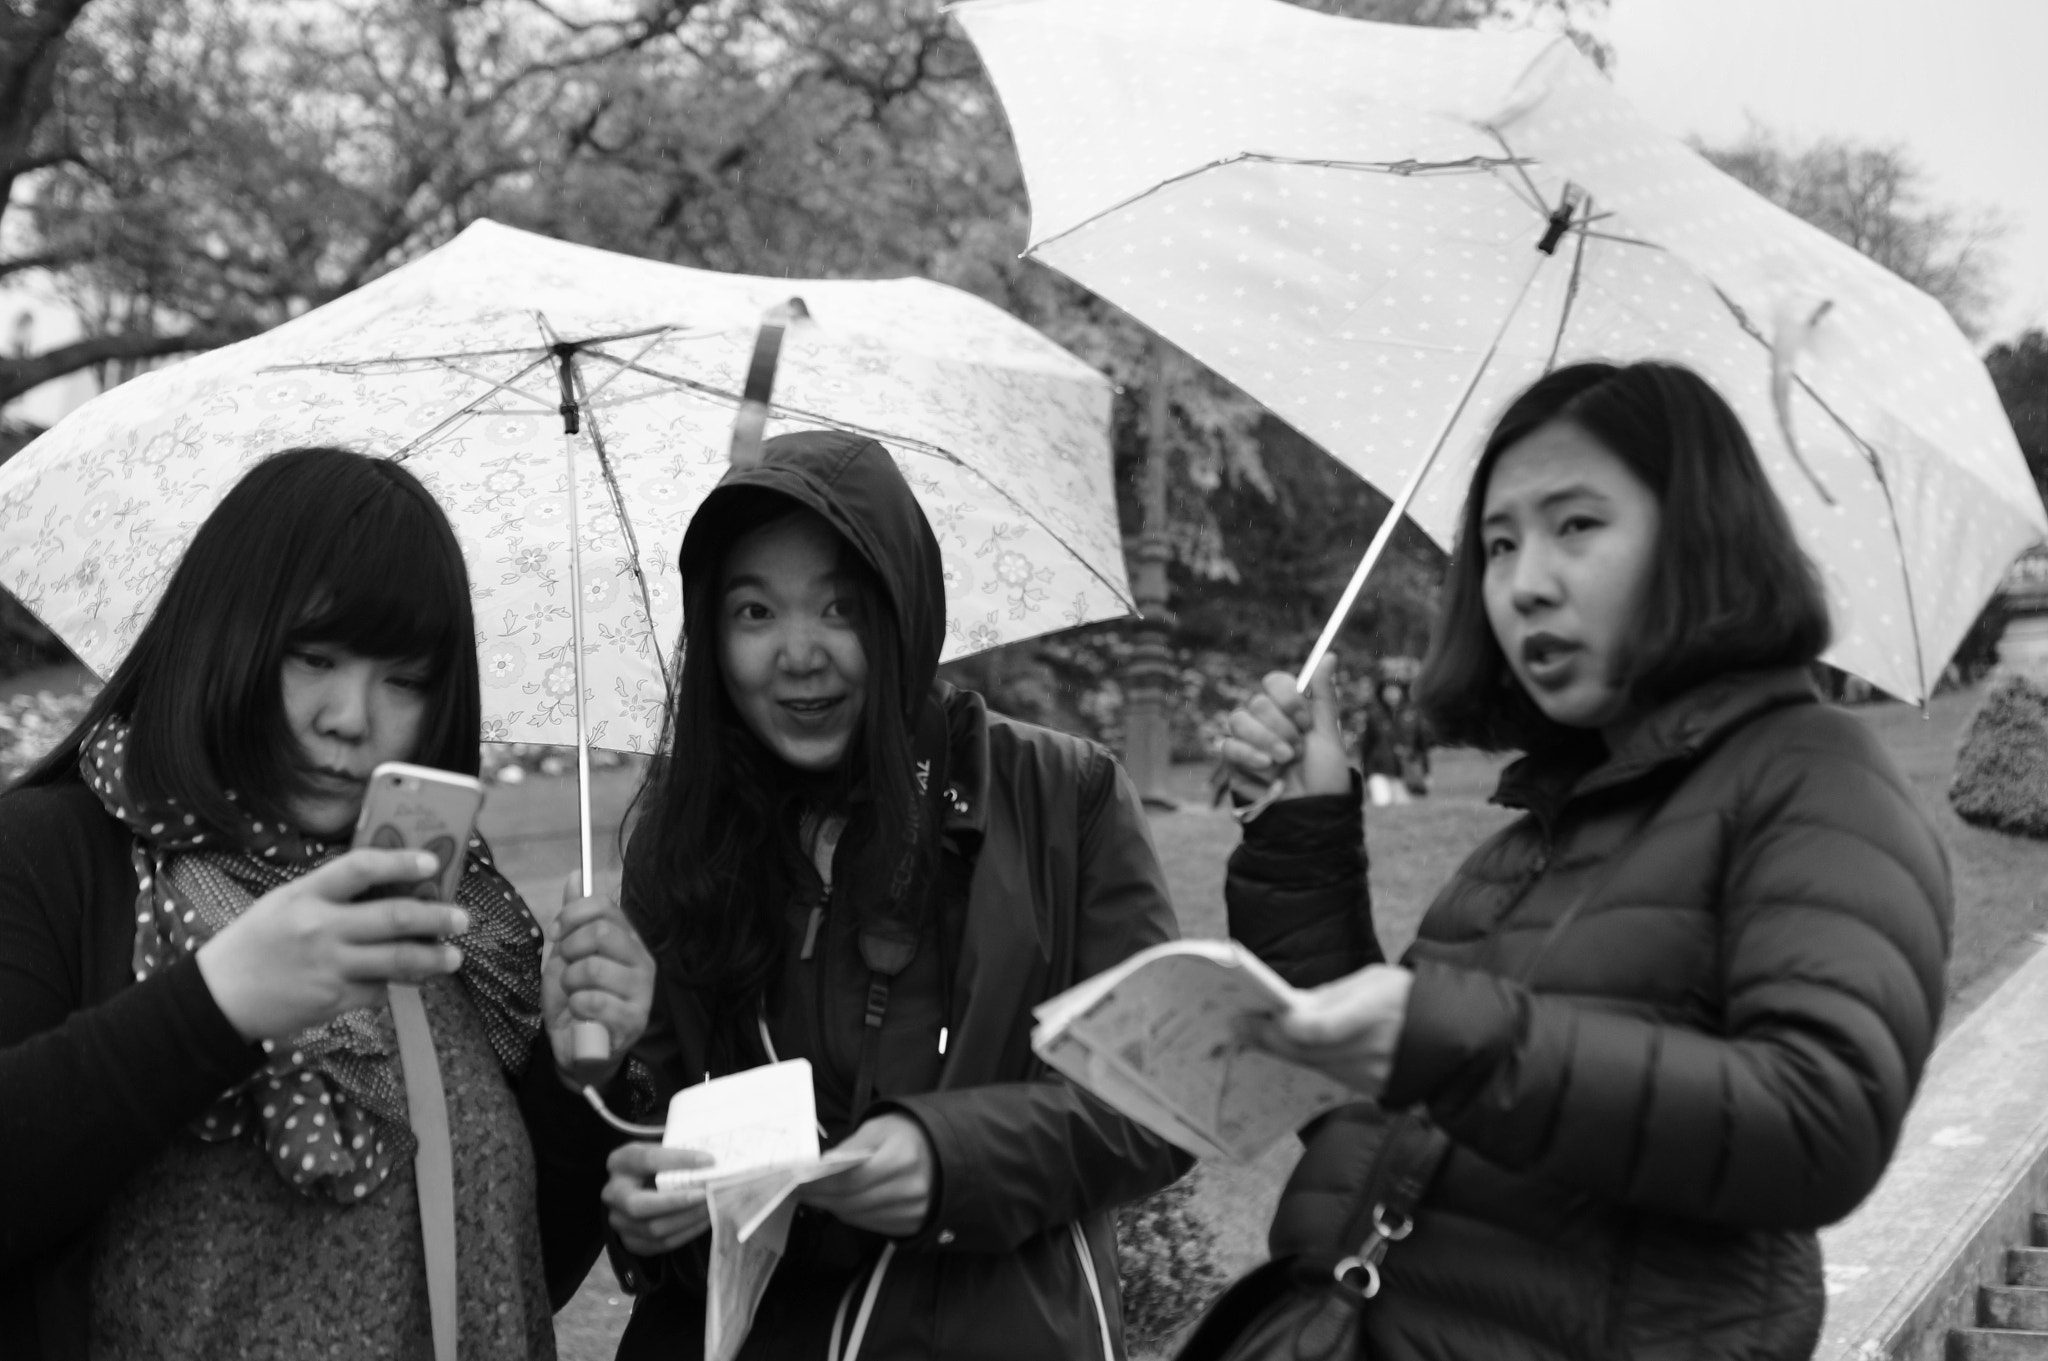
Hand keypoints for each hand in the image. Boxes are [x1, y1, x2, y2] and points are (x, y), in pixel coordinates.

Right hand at [195, 848, 466, 1043]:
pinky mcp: (332, 1000)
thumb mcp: (284, 902)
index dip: (401, 862)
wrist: (219, 998)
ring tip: (453, 956)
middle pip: (394, 917)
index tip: (432, 863)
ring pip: (397, 960)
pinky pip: (378, 990)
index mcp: (305, 895)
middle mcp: (319, 928)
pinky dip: (393, 984)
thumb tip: (390, 885)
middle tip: (462, 918)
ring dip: (433, 958)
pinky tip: (401, 980)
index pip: (361, 868)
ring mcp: (328, 966)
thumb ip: (330, 892)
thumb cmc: (256, 943)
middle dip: (437, 917)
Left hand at [544, 873, 655, 1085]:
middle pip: (602, 932)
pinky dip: (576, 1007)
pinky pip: (593, 1000)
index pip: (605, 906)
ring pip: (593, 967)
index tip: (556, 932)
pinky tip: (581, 1014)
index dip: (572, 915)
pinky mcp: (634, 1019)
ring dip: (570, 983)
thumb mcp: (567, 955)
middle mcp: (642, 960)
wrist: (579, 1049)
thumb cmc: (576, 999)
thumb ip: (574, 918)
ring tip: (574, 995)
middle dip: (570, 950)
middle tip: (567, 968)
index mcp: (628, 939)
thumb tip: (575, 875)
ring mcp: (642, 991)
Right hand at [603, 1141, 715, 1255]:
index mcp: (621, 1161)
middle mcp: (613, 1192)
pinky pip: (660, 1244)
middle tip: (706, 1195)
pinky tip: (703, 1221)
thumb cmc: (660, 1163)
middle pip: (639, 1205)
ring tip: (711, 1208)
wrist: (643, 1184)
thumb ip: (682, 1153)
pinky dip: (686, 1233)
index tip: (709, 1161)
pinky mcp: (630, 1241)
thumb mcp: (663, 1149)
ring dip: (687, 1219)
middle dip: (677, 1202)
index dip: (679, 1160)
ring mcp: (618, 1220)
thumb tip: (713, 1162)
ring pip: (653, 1228)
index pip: (647, 1160)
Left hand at [797, 1113, 933, 1238]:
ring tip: (815, 1196)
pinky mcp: (912, 1224)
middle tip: (797, 1190)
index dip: (820, 1184)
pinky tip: (842, 1202)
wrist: (943, 1149)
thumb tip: (817, 1168)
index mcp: (903, 1158)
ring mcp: (914, 1211)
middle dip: (820, 1197)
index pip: (850, 1180)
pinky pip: (870, 1224)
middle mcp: (912, 1189)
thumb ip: (849, 1148)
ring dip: (833, 1207)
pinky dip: (852, 1214)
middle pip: (851, 1202)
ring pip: (857, 1217)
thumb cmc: (906, 1134)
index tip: (795, 1182)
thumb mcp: (878, 1128)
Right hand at [1219, 657, 1350, 802]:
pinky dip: (1249, 754)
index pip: (1274, 681)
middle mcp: (1266, 721)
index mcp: (1289, 711)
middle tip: (1298, 748)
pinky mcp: (1234, 761)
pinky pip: (1228, 745)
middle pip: (1257, 701)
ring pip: (1239, 720)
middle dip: (1282, 727)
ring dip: (1267, 740)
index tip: (1305, 721)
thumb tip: (1330, 656)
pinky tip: (1267, 766)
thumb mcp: (1329, 735)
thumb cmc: (1325, 777)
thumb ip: (1323, 696)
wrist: (1311, 813)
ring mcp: (1248, 740)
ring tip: (1285, 760)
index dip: (1287, 697)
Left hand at [1249, 965, 1412, 1099]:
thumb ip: (1332, 996)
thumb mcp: (1374, 981)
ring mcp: (1371, 1076)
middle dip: (1268, 1038)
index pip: (1318, 1029)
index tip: (1255, 1016)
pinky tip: (1286, 1048)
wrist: (1454, 1036)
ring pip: (1312, 1065)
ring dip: (1282, 1051)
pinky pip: (1328, 1075)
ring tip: (1253, 1034)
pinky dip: (1306, 1060)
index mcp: (1375, 1012)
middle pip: (1305, 1051)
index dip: (1283, 1027)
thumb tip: (1290, 1006)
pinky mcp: (1371, 1090)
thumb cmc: (1408, 997)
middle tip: (1238, 1026)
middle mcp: (1372, 1050)